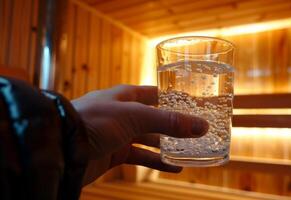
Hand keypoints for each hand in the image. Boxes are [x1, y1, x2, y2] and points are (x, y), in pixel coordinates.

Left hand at [72, 85, 208, 184]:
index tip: (194, 105)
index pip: (156, 94)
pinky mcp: (115, 153)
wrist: (62, 148)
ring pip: (151, 139)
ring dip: (169, 146)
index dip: (174, 99)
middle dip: (175, 126)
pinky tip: (174, 167)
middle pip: (156, 119)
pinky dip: (157, 162)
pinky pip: (142, 156)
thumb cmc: (94, 121)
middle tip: (197, 132)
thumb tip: (202, 126)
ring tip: (191, 151)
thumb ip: (169, 122)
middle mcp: (124, 113)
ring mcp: (119, 134)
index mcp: (126, 95)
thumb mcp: (135, 117)